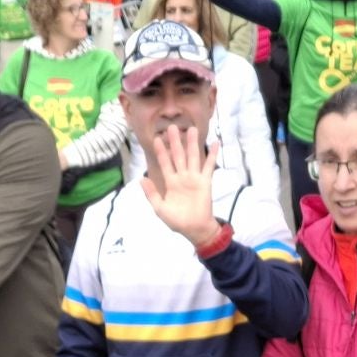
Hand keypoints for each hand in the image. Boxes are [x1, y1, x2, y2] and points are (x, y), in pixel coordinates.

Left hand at [141, 127, 222, 246]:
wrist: (194, 229)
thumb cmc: (177, 221)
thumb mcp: (159, 208)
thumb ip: (151, 193)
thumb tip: (141, 178)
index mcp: (171, 182)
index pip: (165, 163)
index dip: (160, 152)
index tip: (156, 139)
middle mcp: (182, 177)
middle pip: (178, 156)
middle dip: (174, 142)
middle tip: (171, 127)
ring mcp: (194, 178)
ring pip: (192, 157)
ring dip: (192, 143)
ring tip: (191, 129)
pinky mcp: (205, 181)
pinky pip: (209, 166)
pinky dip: (213, 155)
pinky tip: (216, 143)